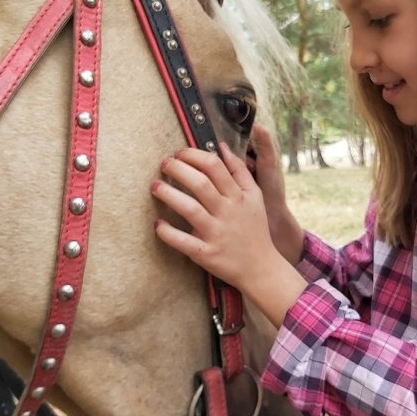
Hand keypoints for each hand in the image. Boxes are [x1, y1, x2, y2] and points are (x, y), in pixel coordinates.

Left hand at [151, 144, 306, 328]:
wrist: (261, 268)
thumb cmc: (254, 230)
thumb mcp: (255, 197)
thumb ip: (240, 171)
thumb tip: (222, 147)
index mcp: (238, 196)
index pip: (214, 166)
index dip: (193, 155)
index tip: (179, 153)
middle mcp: (227, 212)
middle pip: (200, 183)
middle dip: (178, 169)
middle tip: (163, 164)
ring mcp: (216, 233)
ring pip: (189, 209)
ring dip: (168, 195)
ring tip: (155, 186)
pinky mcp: (207, 254)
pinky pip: (184, 242)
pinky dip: (168, 233)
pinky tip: (158, 224)